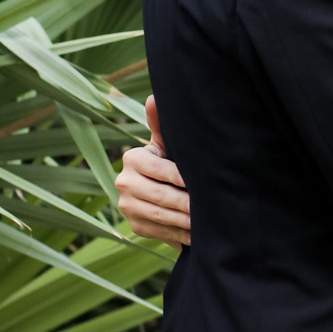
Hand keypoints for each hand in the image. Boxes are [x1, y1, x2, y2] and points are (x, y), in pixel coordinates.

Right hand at [116, 94, 190, 247]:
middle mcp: (123, 183)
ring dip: (185, 221)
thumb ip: (161, 123)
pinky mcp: (135, 226)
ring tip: (204, 220)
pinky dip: (180, 234)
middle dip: (187, 203)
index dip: (184, 177)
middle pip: (162, 196)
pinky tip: (197, 233)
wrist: (158, 185)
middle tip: (208, 206)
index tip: (203, 181)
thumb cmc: (168, 156)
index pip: (162, 170)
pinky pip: (160, 232)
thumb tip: (154, 97)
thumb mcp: (166, 141)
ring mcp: (127, 208)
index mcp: (131, 159)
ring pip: (161, 216)